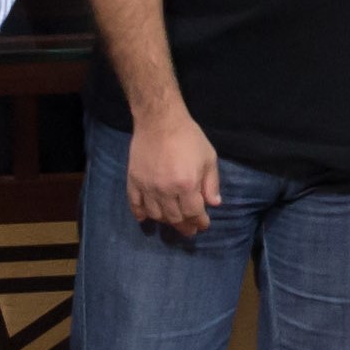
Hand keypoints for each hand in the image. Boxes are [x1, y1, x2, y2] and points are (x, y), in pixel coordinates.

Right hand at [127, 112, 221, 236]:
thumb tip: (215, 204)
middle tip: (189, 230)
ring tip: (172, 221)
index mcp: (187, 184)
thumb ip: (211, 183)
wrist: (160, 120)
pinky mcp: (134, 180)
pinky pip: (135, 204)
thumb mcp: (208, 157)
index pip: (194, 213)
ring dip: (165, 221)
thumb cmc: (188, 137)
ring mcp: (147, 186)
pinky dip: (140, 214)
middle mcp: (166, 190)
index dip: (200, 222)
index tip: (203, 225)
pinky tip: (145, 218)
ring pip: (156, 214)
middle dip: (185, 226)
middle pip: (175, 217)